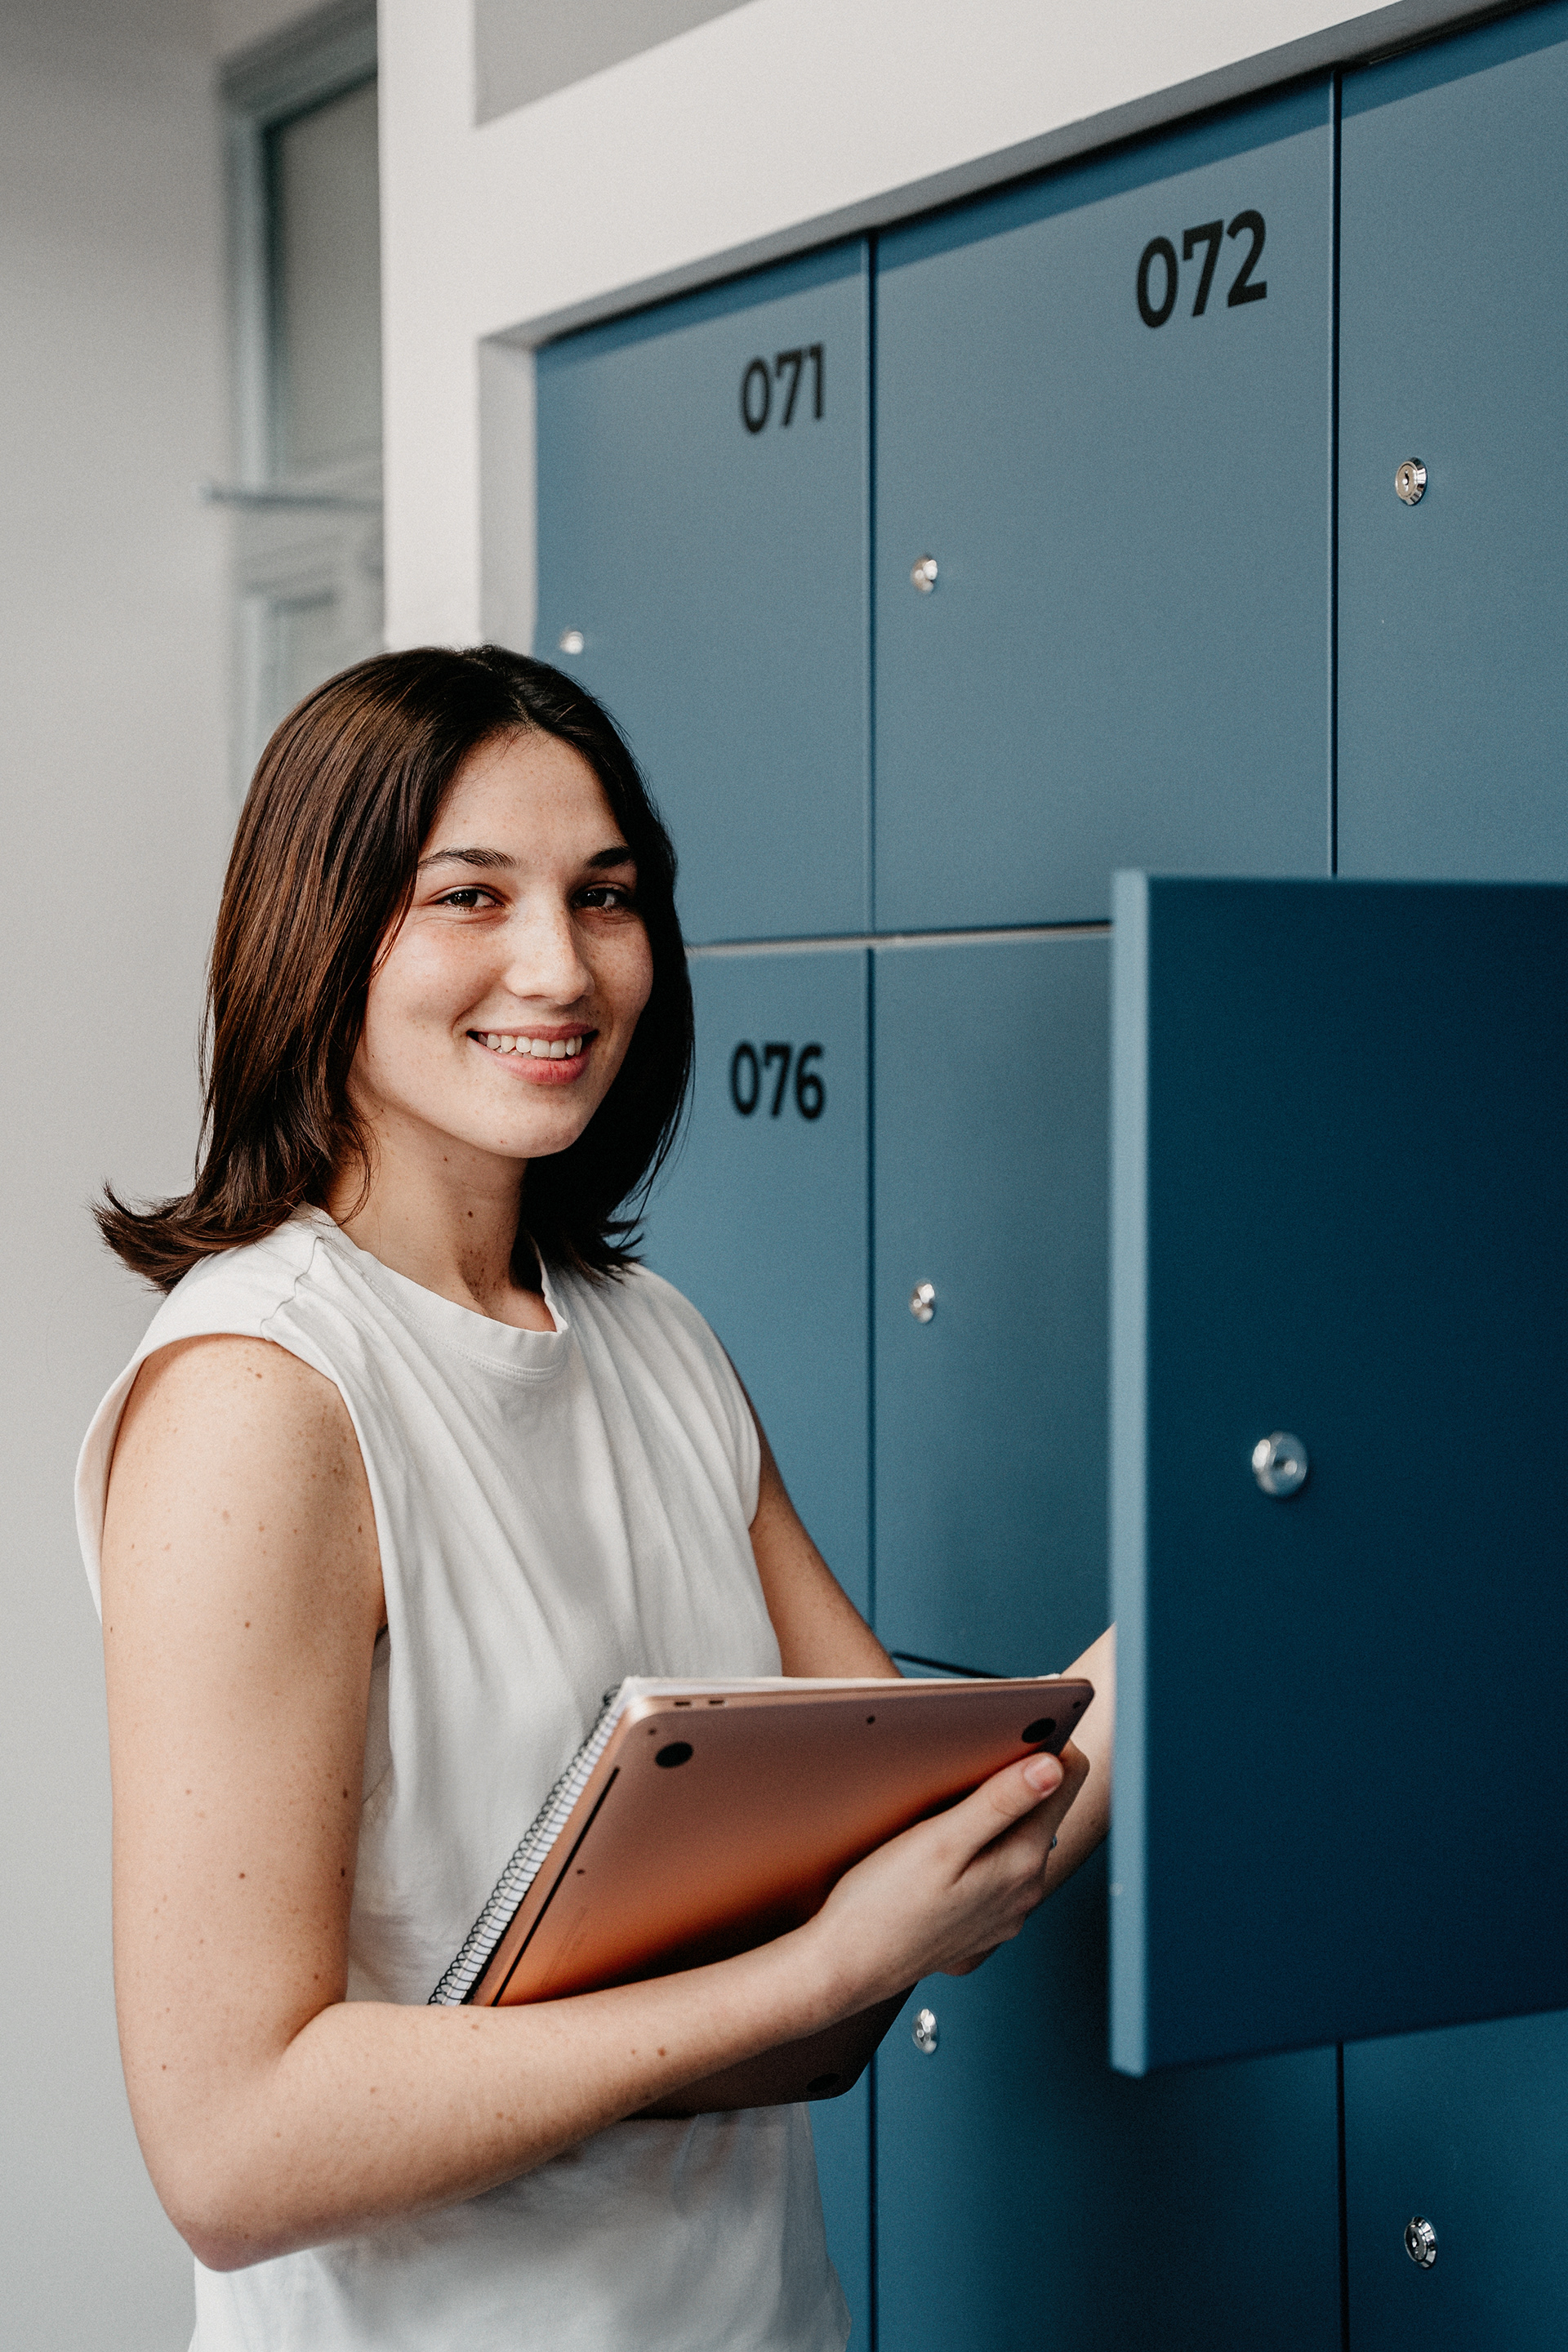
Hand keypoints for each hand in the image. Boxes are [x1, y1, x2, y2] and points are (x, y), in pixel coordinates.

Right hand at [806, 1741, 1092, 2006]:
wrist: (846, 1967)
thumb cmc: (882, 1906)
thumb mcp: (940, 1842)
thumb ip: (999, 1803)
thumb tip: (1053, 1768)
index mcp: (1022, 1862)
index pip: (1067, 1779)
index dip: (1049, 1740)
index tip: (1019, 1724)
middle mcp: (1025, 1891)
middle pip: (1045, 1808)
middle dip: (1020, 1775)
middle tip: (975, 1755)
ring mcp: (1006, 1912)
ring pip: (1019, 1839)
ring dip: (998, 1813)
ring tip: (952, 1799)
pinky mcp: (983, 1924)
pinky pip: (997, 1870)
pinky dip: (981, 1848)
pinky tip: (944, 1847)